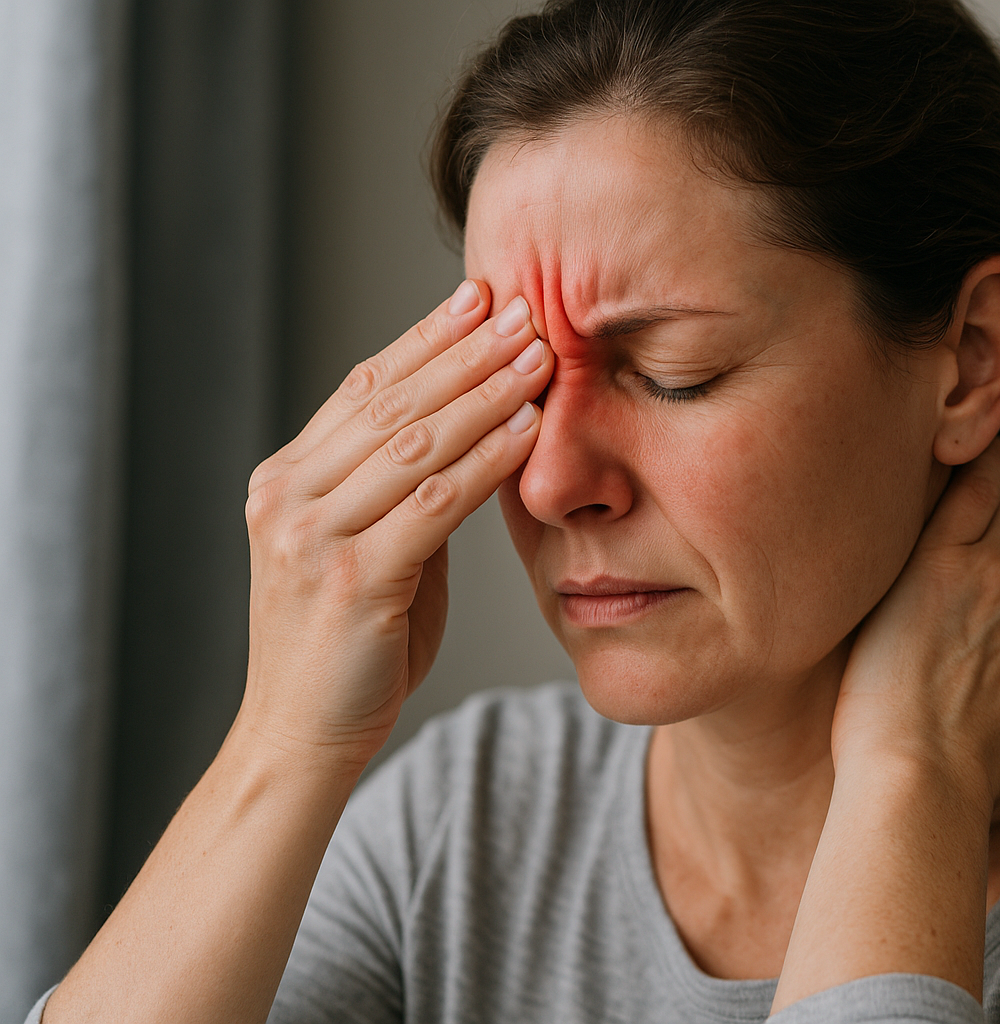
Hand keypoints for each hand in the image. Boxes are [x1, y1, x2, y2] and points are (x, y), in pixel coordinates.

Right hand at [240, 280, 551, 766]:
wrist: (302, 737)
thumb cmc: (352, 647)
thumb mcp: (373, 551)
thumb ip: (404, 493)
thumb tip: (470, 432)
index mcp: (288, 480)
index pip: (365, 387)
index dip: (425, 338)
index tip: (480, 296)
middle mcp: (288, 495)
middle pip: (391, 401)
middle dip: (466, 349)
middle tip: (527, 307)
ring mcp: (313, 536)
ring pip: (414, 441)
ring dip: (486, 392)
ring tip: (541, 354)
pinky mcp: (353, 579)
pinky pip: (435, 501)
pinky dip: (488, 459)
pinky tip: (530, 428)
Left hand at [832, 437, 999, 821]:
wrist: (920, 776)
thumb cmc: (980, 779)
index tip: (988, 590)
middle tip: (966, 545)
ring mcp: (992, 571)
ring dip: (992, 497)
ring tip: (964, 487)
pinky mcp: (940, 559)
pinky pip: (972, 487)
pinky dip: (978, 463)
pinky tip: (966, 450)